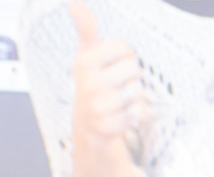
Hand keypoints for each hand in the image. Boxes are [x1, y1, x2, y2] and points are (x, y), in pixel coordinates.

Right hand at [68, 5, 146, 147]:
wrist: (88, 126)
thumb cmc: (93, 85)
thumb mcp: (87, 54)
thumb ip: (86, 28)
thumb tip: (74, 3)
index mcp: (84, 61)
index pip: (123, 47)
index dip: (125, 56)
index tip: (113, 65)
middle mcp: (88, 83)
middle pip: (134, 69)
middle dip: (131, 78)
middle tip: (117, 86)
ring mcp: (97, 106)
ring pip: (138, 92)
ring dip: (134, 98)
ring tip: (119, 101)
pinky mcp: (108, 127)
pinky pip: (138, 114)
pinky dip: (135, 116)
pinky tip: (121, 116)